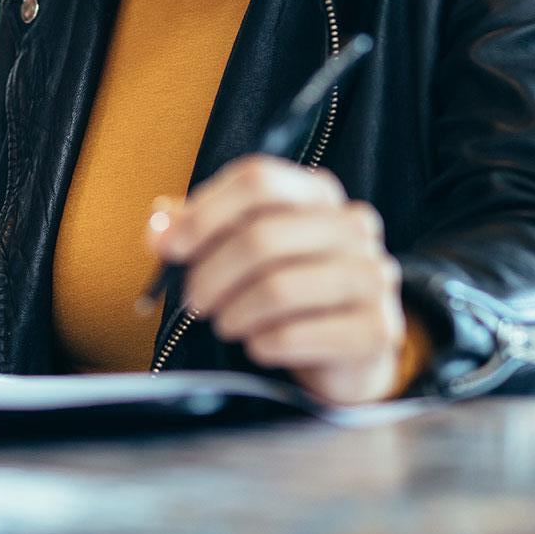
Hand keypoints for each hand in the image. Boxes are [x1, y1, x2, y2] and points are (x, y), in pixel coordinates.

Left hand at [145, 154, 410, 405]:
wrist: (348, 353)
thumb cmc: (288, 291)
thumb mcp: (243, 248)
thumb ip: (199, 229)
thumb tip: (158, 227)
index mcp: (319, 192)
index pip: (257, 179)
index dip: (204, 213)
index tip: (170, 247)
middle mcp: (353, 225)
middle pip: (261, 236)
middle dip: (211, 274)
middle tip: (194, 301)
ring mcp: (372, 275)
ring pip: (278, 287)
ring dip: (234, 312)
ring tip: (226, 323)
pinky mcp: (376, 328)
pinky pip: (296, 333)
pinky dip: (262, 343)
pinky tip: (259, 346)